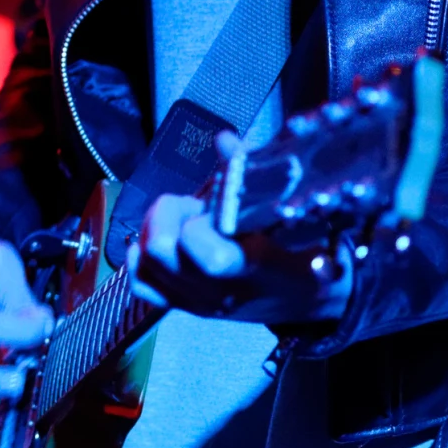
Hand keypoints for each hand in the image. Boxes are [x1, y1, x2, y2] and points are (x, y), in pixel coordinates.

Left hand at [130, 189, 350, 324]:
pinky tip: (156, 241)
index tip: (212, 209)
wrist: (307, 298)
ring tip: (183, 222)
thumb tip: (223, 140)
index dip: (199, 226)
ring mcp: (202, 302)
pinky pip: (142, 285)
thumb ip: (255, 174)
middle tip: (192, 207)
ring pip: (146, 264)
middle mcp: (224, 291)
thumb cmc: (303, 248)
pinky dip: (140, 259)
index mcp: (257, 268)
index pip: (212, 258)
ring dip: (156, 231)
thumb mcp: (292, 212)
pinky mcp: (186, 307)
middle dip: (168, 216)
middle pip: (162, 253)